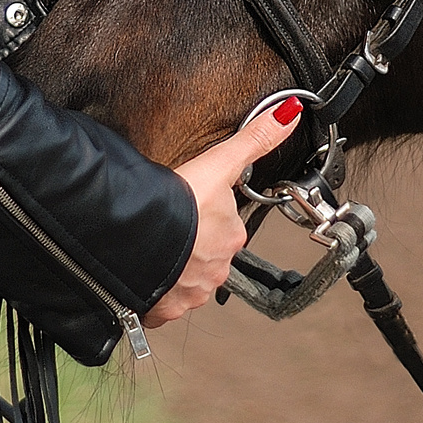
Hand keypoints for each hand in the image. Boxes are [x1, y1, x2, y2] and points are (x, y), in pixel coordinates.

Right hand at [145, 96, 304, 326]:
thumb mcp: (217, 162)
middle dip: (191, 243)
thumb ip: (254, 139)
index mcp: (231, 236)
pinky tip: (143, 274)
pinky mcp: (164, 310)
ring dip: (173, 268)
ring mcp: (191, 293)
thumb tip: (291, 113)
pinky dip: (154, 292)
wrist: (131, 237)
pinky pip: (162, 304)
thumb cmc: (172, 202)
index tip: (188, 207)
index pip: (224, 225)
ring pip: (185, 279)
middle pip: (206, 253)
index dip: (204, 215)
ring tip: (154, 248)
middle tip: (169, 226)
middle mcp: (217, 269)